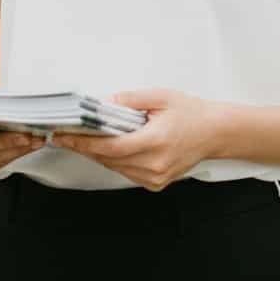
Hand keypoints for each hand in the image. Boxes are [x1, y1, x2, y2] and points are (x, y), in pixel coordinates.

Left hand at [51, 89, 220, 191]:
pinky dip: (115, 160)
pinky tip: (110, 146)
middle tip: (67, 133)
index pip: (110, 147)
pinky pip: (126, 172)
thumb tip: (103, 103)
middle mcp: (154, 165)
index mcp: (155, 142)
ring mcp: (155, 178)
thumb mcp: (160, 96)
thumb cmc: (190, 112)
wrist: (215, 132)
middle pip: (109, 159)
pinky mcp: (156, 183)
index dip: (83, 142)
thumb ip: (129, 99)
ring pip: (115, 168)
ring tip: (84, 138)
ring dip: (99, 154)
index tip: (63, 136)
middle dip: (86, 146)